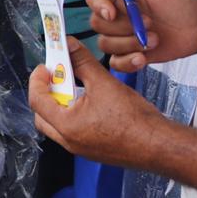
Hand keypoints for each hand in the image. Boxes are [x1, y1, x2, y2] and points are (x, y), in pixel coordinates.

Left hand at [29, 37, 169, 167]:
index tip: (45, 66)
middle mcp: (68, 141)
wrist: (160, 145)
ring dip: (61, 104)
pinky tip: (90, 103)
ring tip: (76, 87)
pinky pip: (73, 132)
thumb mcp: (104, 83)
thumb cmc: (135, 120)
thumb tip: (69, 46)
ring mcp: (80, 149)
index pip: (36, 100)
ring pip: (57, 125)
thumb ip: (83, 63)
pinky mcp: (92, 151)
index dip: (37, 79)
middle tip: (58, 77)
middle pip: (42, 114)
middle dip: (46, 93)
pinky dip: (74, 116)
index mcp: (66, 125)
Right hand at [87, 0, 196, 71]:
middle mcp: (116, 16)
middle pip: (98, 25)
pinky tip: (142, 57)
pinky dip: (127, 62)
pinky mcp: (129, 53)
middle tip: (150, 23)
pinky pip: (115, 63)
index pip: (93, 0)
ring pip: (106, 44)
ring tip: (154, 39)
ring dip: (130, 43)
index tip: (113, 13)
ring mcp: (121, 36)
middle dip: (124, 27)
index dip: (100, 7)